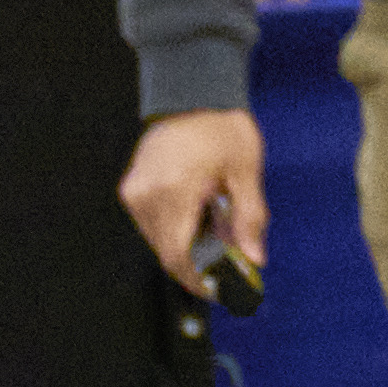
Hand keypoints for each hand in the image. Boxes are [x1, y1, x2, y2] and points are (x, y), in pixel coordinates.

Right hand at [119, 107, 264, 288]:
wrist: (193, 95)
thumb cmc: (222, 128)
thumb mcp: (246, 173)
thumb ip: (249, 219)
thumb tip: (254, 258)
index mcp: (175, 190)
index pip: (178, 254)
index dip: (199, 280)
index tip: (222, 292)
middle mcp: (147, 194)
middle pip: (168, 252)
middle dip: (199, 267)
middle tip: (231, 270)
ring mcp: (136, 191)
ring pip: (159, 241)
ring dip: (189, 249)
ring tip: (220, 238)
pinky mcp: (133, 188)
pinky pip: (153, 225)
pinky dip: (178, 232)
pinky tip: (202, 220)